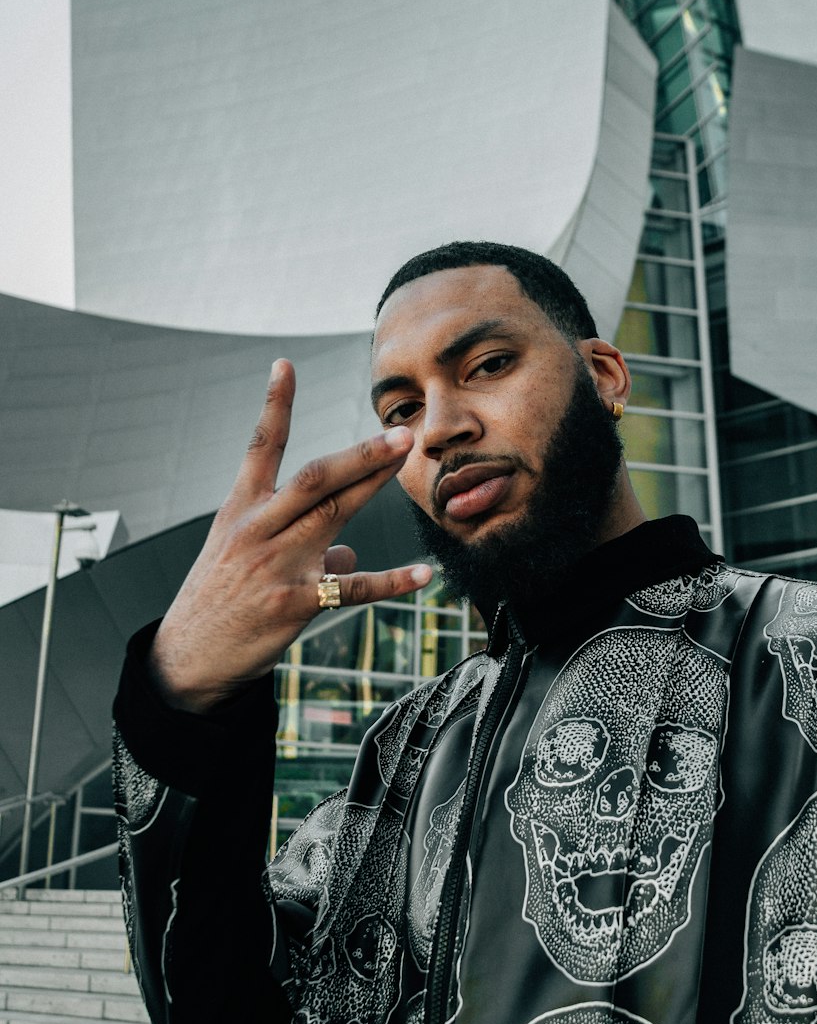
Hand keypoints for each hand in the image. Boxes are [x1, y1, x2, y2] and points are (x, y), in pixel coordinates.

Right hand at [149, 359, 431, 713]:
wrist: (187, 658)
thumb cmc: (219, 600)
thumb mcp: (244, 557)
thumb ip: (298, 543)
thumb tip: (349, 552)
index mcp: (241, 510)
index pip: (260, 448)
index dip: (274, 406)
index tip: (284, 365)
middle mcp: (257, 530)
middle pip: (314, 478)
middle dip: (358, 453)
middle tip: (397, 432)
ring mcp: (275, 566)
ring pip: (332, 516)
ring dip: (373, 484)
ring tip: (406, 460)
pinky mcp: (293, 604)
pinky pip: (350, 587)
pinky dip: (391, 581)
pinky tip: (422, 574)